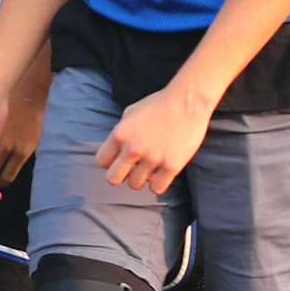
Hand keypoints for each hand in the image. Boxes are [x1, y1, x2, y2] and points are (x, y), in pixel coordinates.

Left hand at [97, 78, 216, 194]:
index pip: (101, 161)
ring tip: (150, 168)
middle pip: (113, 179)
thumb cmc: (159, 104)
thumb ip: (120, 131)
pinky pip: (156, 189)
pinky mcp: (171, 167)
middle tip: (131, 169)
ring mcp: (152, 159)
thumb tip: (116, 150)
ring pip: (135, 185)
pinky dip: (157, 184)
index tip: (120, 158)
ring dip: (141, 179)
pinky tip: (161, 174)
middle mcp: (133, 148)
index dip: (110, 161)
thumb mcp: (130, 112)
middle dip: (121, 175)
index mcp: (120, 134)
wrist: (187, 101)